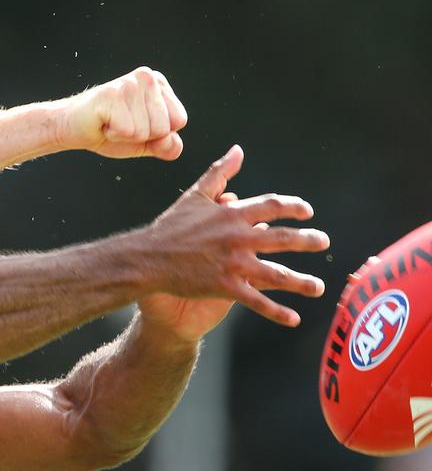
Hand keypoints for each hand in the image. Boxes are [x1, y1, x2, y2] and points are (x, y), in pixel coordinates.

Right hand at [61, 66, 187, 159]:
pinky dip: (114, 135)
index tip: (134, 124)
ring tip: (110, 123)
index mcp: (159, 84)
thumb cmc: (109, 132)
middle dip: (141, 136)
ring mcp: (128, 84)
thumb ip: (166, 145)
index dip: (156, 134)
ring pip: (146, 131)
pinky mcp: (111, 95)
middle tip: (120, 124)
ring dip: (125, 136)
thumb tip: (172, 144)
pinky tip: (102, 123)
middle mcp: (147, 77)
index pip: (179, 121)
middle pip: (164, 128)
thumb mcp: (145, 142)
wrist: (71, 128)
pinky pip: (129, 132)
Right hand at [138, 145, 328, 326]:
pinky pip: (257, 301)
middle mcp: (238, 237)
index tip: (307, 212)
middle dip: (308, 241)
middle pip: (284, 238)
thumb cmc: (169, 227)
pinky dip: (277, 312)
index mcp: (232, 214)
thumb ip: (220, 173)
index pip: (272, 206)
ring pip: (277, 273)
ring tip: (318, 286)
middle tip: (322, 242)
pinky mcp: (225, 286)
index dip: (293, 207)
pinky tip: (293, 319)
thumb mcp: (195, 195)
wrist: (147, 258)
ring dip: (302, 281)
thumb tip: (238, 151)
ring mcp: (234, 263)